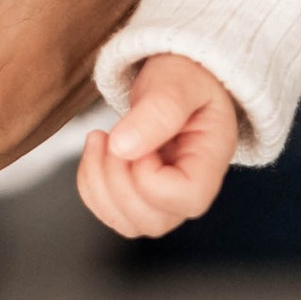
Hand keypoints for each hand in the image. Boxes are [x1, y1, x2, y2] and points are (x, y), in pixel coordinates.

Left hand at [78, 53, 237, 237]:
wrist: (177, 78)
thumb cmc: (186, 77)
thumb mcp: (178, 82)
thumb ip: (159, 110)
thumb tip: (123, 147)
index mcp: (210, 163)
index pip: (185, 198)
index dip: (149, 175)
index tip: (137, 139)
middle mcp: (190, 191)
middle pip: (152, 222)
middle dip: (116, 180)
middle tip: (109, 135)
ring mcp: (165, 200)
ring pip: (127, 223)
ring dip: (99, 182)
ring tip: (100, 138)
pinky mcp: (140, 197)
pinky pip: (108, 211)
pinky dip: (90, 183)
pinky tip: (98, 150)